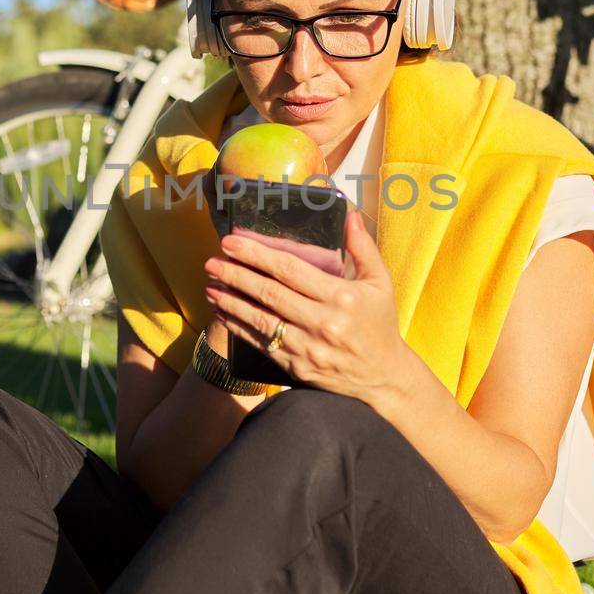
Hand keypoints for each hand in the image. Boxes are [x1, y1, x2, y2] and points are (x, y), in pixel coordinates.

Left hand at [202, 208, 414, 406]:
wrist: (383, 378)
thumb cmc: (380, 324)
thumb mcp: (380, 283)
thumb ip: (363, 248)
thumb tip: (350, 214)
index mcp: (341, 297)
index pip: (290, 270)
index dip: (257, 255)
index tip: (232, 243)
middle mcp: (322, 323)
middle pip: (268, 293)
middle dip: (235, 275)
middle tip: (212, 261)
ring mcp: (307, 348)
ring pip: (259, 320)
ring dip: (230, 301)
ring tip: (210, 285)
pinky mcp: (296, 367)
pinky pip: (260, 344)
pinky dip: (238, 327)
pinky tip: (223, 312)